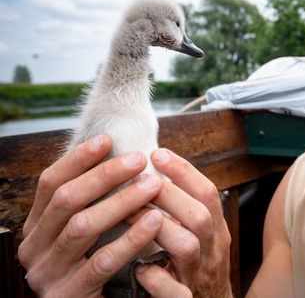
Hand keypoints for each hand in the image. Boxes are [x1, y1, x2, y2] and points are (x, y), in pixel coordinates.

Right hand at [18, 135, 164, 296]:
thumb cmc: (97, 266)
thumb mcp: (88, 232)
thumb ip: (93, 202)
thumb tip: (122, 156)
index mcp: (36, 228)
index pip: (50, 183)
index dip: (78, 159)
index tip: (107, 139)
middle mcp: (34, 248)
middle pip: (67, 200)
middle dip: (105, 175)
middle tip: (139, 159)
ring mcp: (47, 274)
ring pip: (83, 227)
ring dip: (121, 202)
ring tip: (153, 185)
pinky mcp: (68, 295)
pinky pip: (102, 262)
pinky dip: (130, 239)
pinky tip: (153, 221)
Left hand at [132, 148, 232, 297]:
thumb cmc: (196, 271)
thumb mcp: (199, 237)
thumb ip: (185, 212)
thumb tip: (157, 174)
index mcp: (216, 232)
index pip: (208, 193)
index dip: (184, 171)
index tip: (158, 154)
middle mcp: (212, 251)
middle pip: (199, 214)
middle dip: (168, 193)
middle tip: (140, 180)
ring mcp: (199, 276)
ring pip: (188, 246)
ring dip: (157, 226)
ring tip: (130, 214)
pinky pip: (174, 291)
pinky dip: (155, 277)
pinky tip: (138, 268)